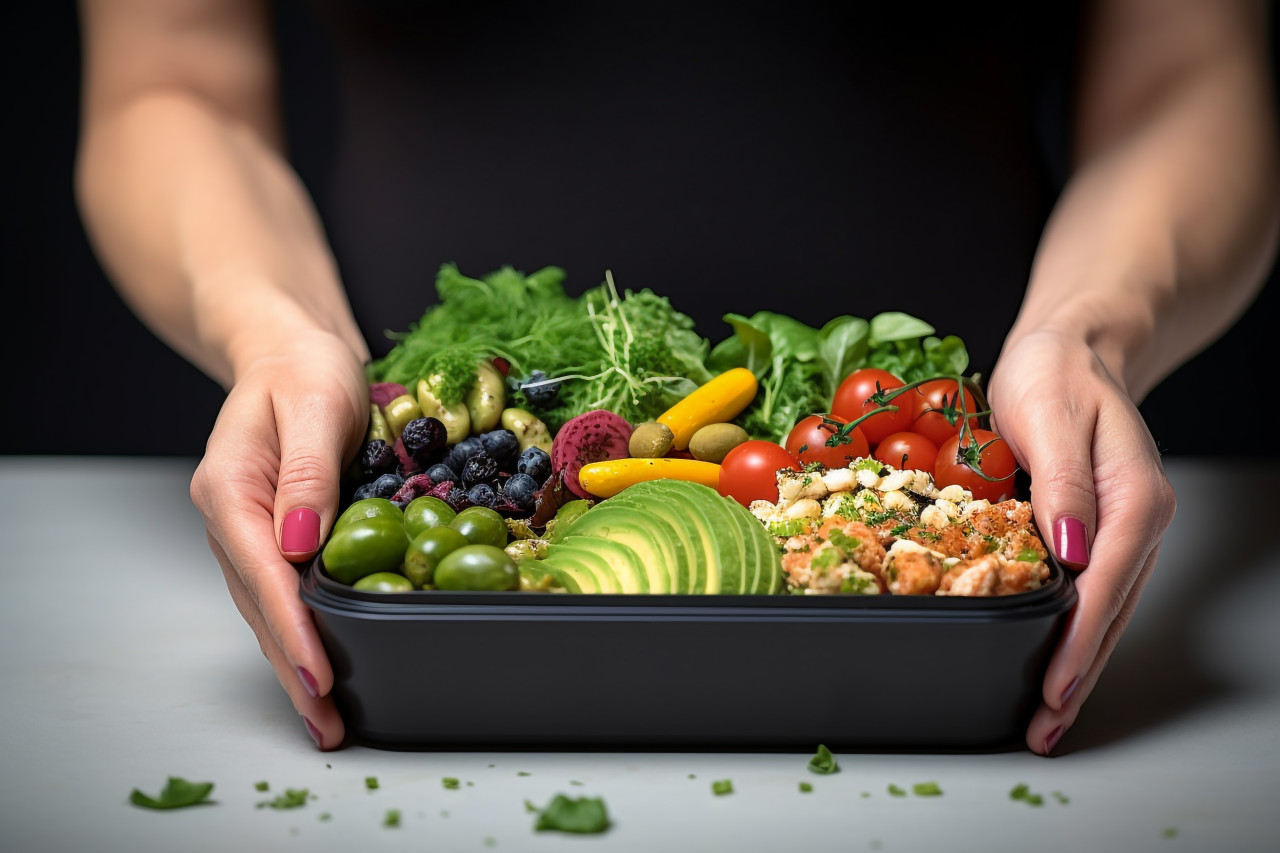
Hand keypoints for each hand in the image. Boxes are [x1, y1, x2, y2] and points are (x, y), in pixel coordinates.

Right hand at [189, 328, 368, 749]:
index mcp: (230, 487)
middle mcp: (229, 518)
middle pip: (258, 606)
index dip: (291, 625)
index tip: (318, 671)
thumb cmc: (306, 367)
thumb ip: (307, 472)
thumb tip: (299, 542)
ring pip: (266, 611)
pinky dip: (299, 634)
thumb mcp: (316, 403)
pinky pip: (280, 594)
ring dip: (294, 662)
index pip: (261, 570)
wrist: (290, 350)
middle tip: (326, 722)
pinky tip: (321, 665)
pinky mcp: (269, 536)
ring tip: (324, 717)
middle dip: (292, 666)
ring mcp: (244, 532)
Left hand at [986, 327, 1176, 754]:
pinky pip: (1094, 593)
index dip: (1077, 641)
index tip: (1054, 688)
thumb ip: (1062, 484)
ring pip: (1106, 612)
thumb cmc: (1054, 372)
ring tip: (1050, 714)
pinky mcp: (1104, 529)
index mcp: (1133, 496)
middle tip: (1046, 727)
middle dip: (1079, 674)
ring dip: (1080, 664)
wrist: (1072, 348)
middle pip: (1111, 613)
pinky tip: (1058, 659)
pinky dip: (1076, 632)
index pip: (1104, 585)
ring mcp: (1125, 528)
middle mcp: (1138, 519)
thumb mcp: (1048, 415)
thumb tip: (1070, 551)